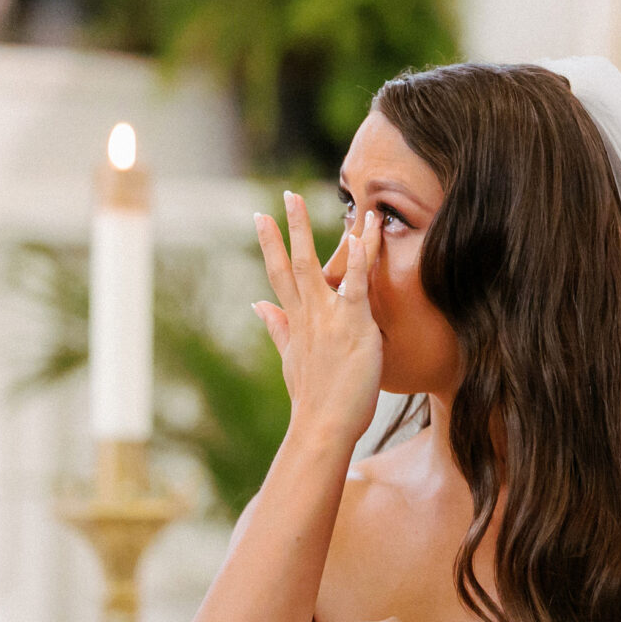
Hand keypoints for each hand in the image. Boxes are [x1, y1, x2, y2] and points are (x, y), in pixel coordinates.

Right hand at [253, 190, 383, 442]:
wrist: (323, 428)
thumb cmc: (312, 401)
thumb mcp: (291, 361)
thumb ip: (277, 329)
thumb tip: (258, 305)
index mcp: (296, 322)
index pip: (278, 275)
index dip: (269, 245)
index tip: (260, 217)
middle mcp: (308, 315)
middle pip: (294, 262)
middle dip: (291, 227)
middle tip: (288, 194)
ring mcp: (330, 319)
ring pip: (322, 266)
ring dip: (332, 234)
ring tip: (343, 203)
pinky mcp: (355, 327)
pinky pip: (357, 287)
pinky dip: (360, 260)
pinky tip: (362, 235)